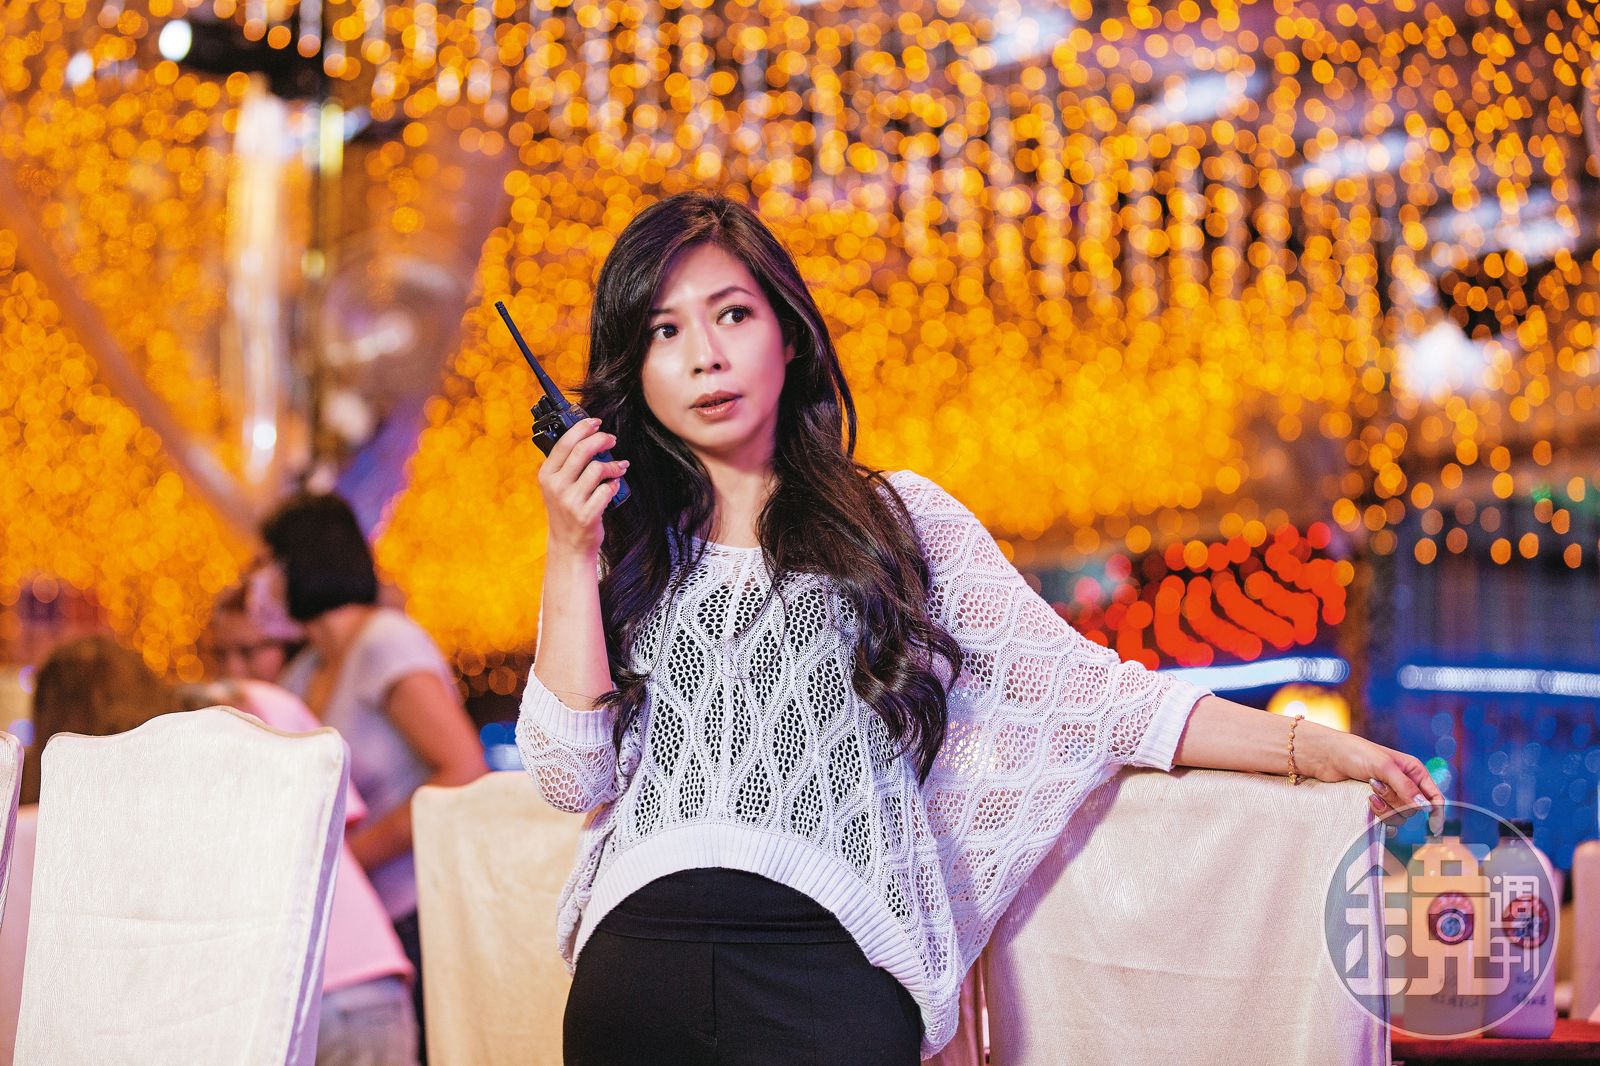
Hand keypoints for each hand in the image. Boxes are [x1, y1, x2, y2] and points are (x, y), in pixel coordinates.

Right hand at [536, 417, 628, 559]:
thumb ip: (566, 464)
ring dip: (613, 465)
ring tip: (619, 467)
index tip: (595, 422)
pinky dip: (614, 484)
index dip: (582, 428)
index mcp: (546, 474)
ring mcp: (570, 501)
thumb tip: (587, 436)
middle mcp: (556, 486)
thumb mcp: (557, 486)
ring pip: (597, 469)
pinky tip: (614, 485)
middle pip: (582, 451)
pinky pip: (606, 490)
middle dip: (601, 440)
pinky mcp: (586, 515)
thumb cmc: (566, 511)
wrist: (568, 545)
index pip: (564, 443)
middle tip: (611, 439)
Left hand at [1297, 723, 1444, 822]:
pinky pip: (1386, 821)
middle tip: (1376, 785)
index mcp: (1413, 771)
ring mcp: (1390, 795)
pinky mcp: (1376, 804)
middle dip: (1396, 802)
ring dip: (1385, 807)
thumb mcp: (1383, 766)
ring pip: (1399, 817)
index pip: (1434, 797)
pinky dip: (1378, 815)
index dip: (1437, 813)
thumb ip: (1404, 787)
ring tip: (1369, 792)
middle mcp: (1405, 784)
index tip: (1433, 828)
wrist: (1326, 757)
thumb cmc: (1355, 754)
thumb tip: (1424, 807)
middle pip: (1414, 810)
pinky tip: (1367, 801)